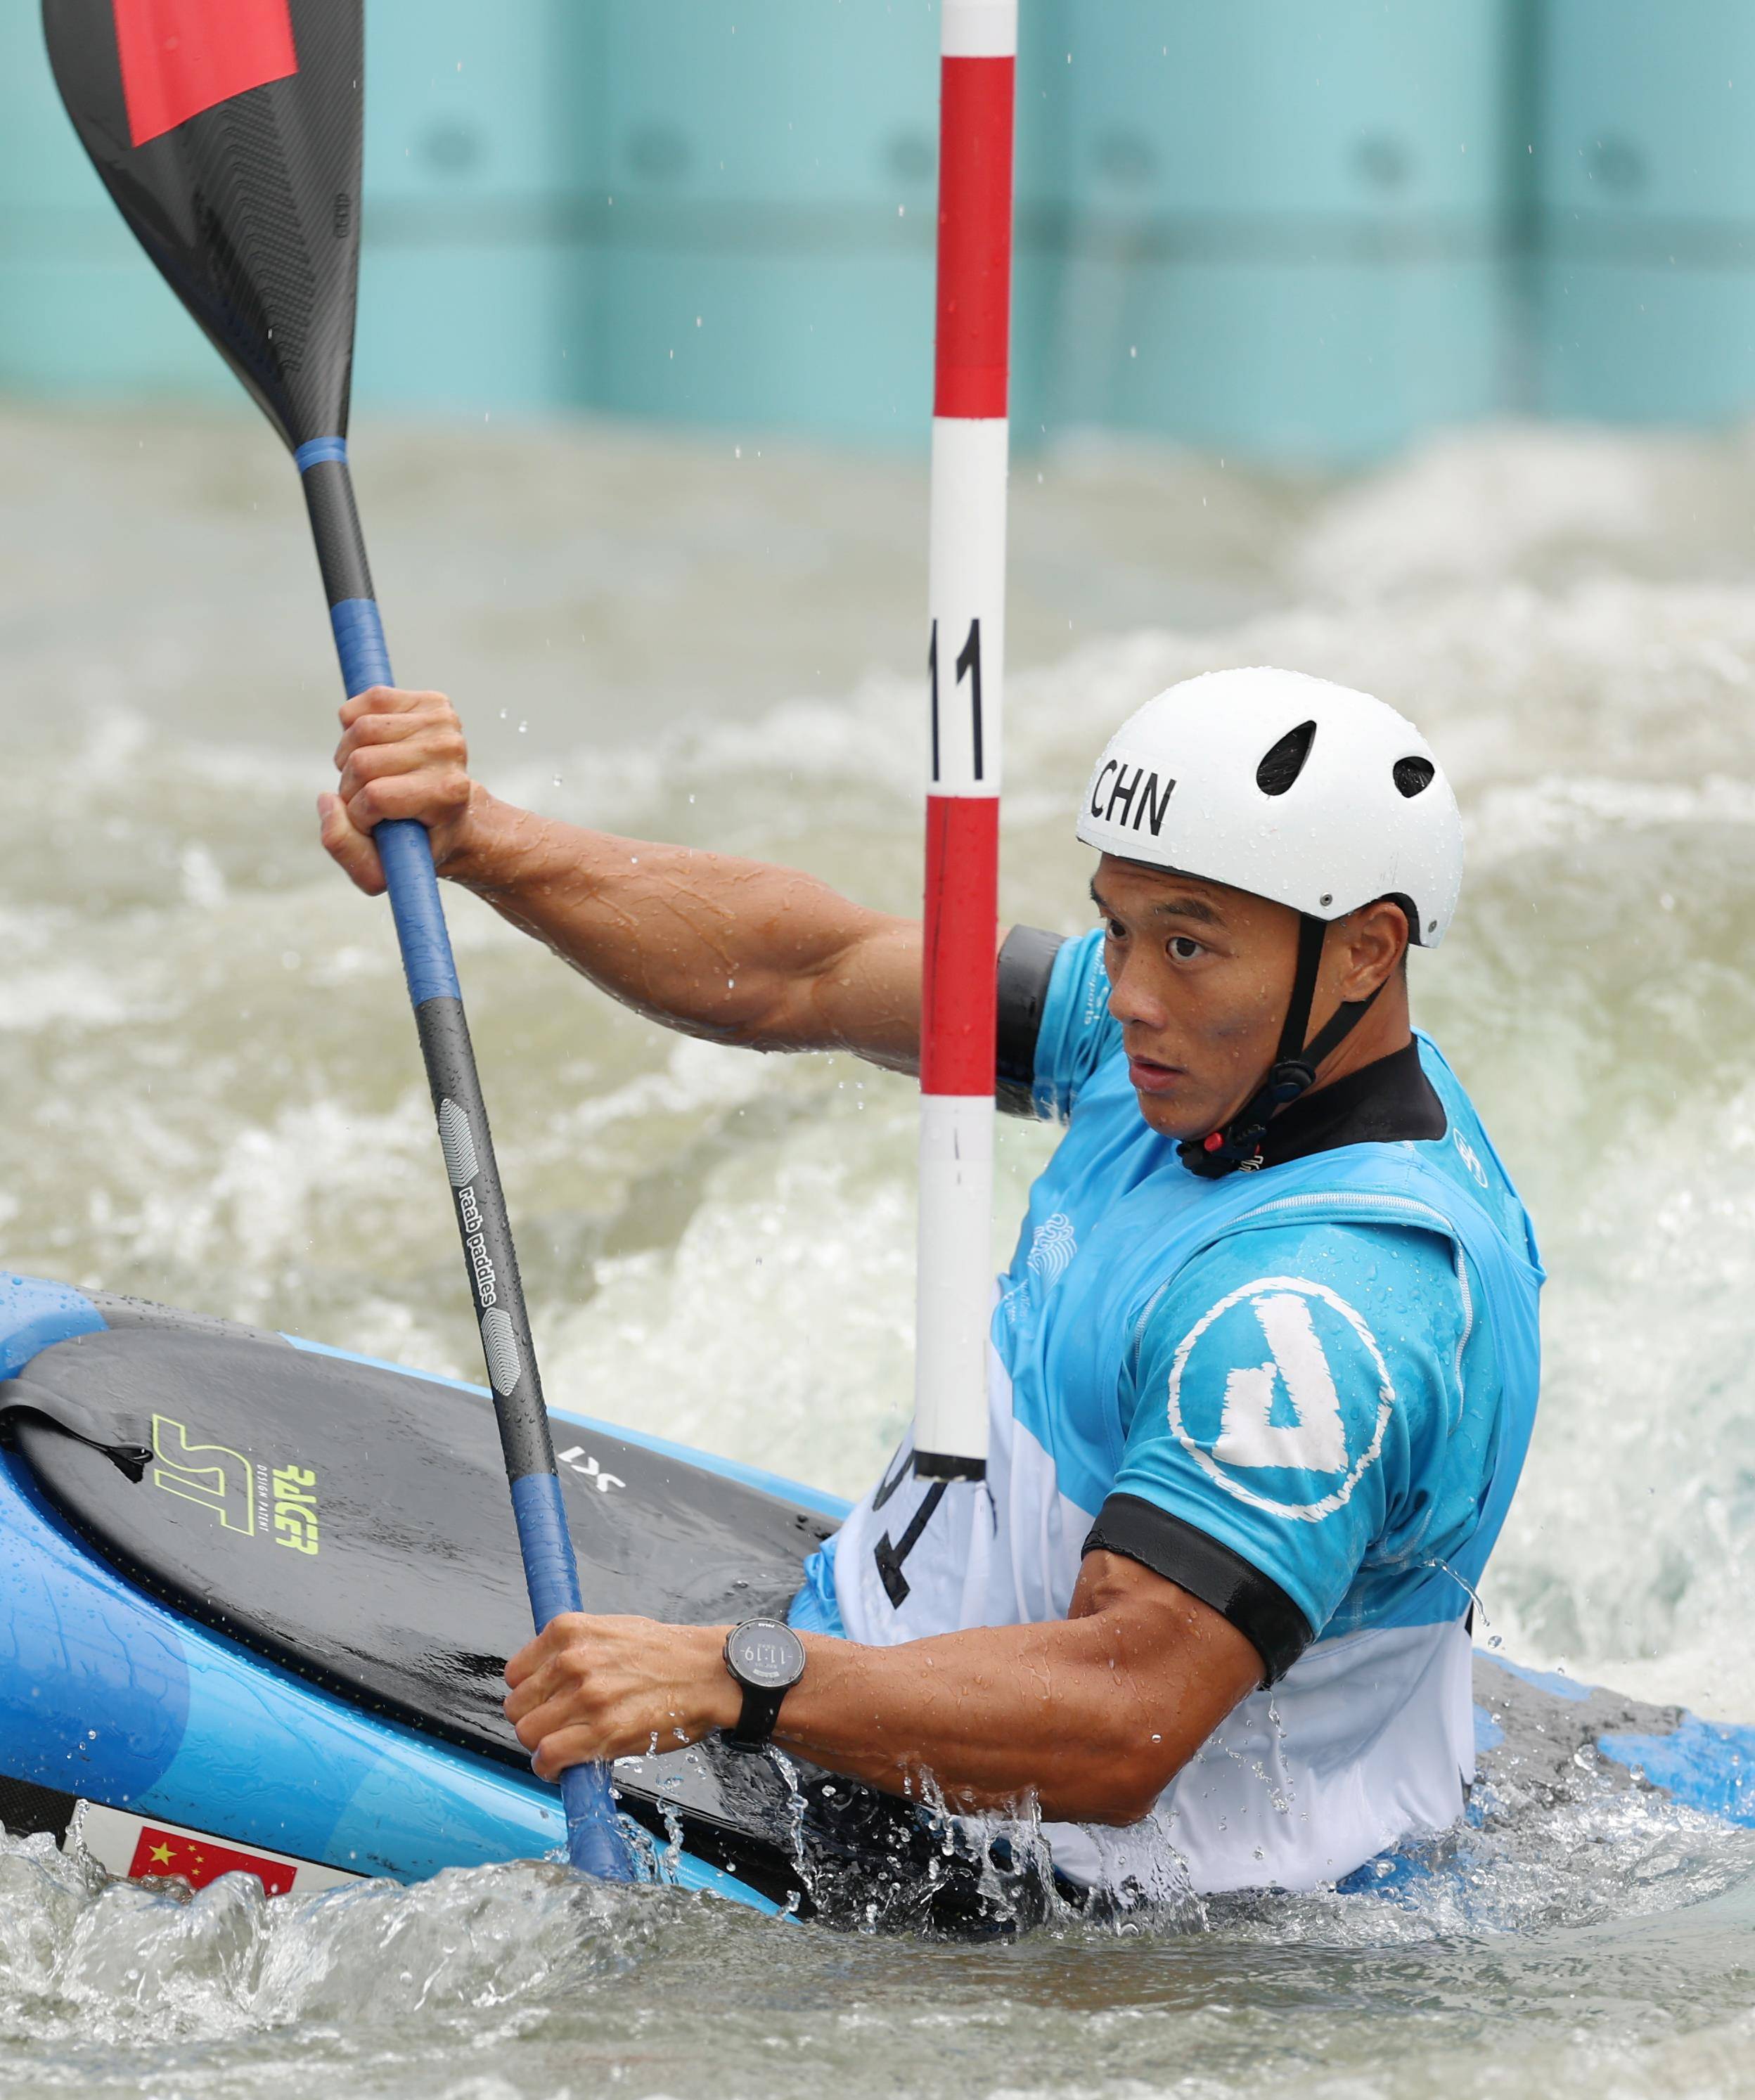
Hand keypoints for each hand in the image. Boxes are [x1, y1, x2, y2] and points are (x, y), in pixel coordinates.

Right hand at [318, 685, 486, 895]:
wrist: (454, 813)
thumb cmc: (415, 841)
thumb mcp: (381, 868)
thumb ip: (344, 847)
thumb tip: (326, 799)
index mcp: (448, 793)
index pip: (375, 796)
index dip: (359, 814)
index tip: (374, 823)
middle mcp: (452, 752)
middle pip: (361, 761)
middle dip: (351, 785)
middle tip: (370, 797)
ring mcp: (446, 723)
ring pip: (359, 729)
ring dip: (350, 755)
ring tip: (371, 773)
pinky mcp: (434, 701)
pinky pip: (368, 700)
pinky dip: (354, 722)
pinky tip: (373, 744)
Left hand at [503, 1614, 740, 1777]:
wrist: (708, 1672)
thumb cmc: (665, 1653)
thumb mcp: (612, 1629)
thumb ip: (574, 1647)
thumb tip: (545, 1674)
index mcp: (569, 1630)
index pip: (514, 1673)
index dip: (528, 1693)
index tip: (542, 1703)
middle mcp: (572, 1660)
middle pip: (517, 1706)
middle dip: (533, 1721)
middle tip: (557, 1727)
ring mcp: (586, 1697)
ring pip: (528, 1734)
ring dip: (542, 1746)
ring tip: (564, 1746)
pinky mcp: (603, 1731)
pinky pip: (549, 1757)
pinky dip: (549, 1768)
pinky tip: (563, 1766)